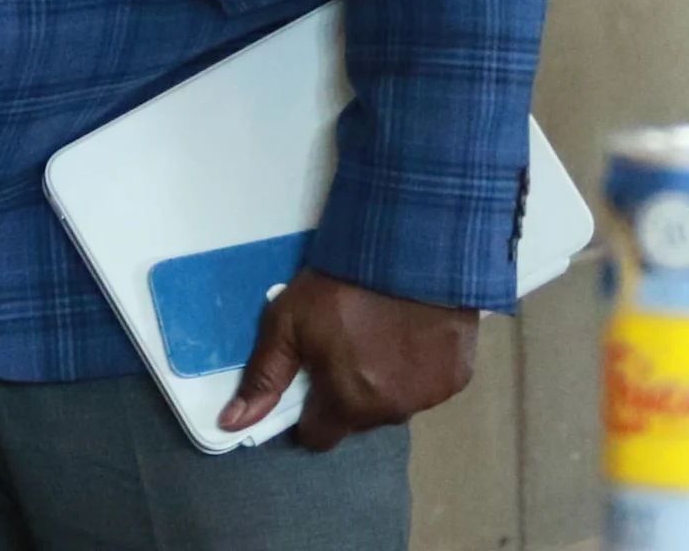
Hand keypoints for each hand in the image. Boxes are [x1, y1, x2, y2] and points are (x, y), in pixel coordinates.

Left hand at [220, 268, 478, 448]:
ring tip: (378, 337)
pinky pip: (428, 385)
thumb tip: (232, 423)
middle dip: (346, 394)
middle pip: (357, 420)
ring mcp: (428, 397)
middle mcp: (389, 411)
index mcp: (346, 403)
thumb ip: (263, 376)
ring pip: (394, 404)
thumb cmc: (342, 286)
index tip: (308, 384)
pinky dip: (417, 368)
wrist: (411, 251)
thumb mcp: (287, 322)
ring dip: (384, 383)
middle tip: (344, 348)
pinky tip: (410, 334)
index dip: (308, 415)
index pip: (319, 437)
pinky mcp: (457, 377)